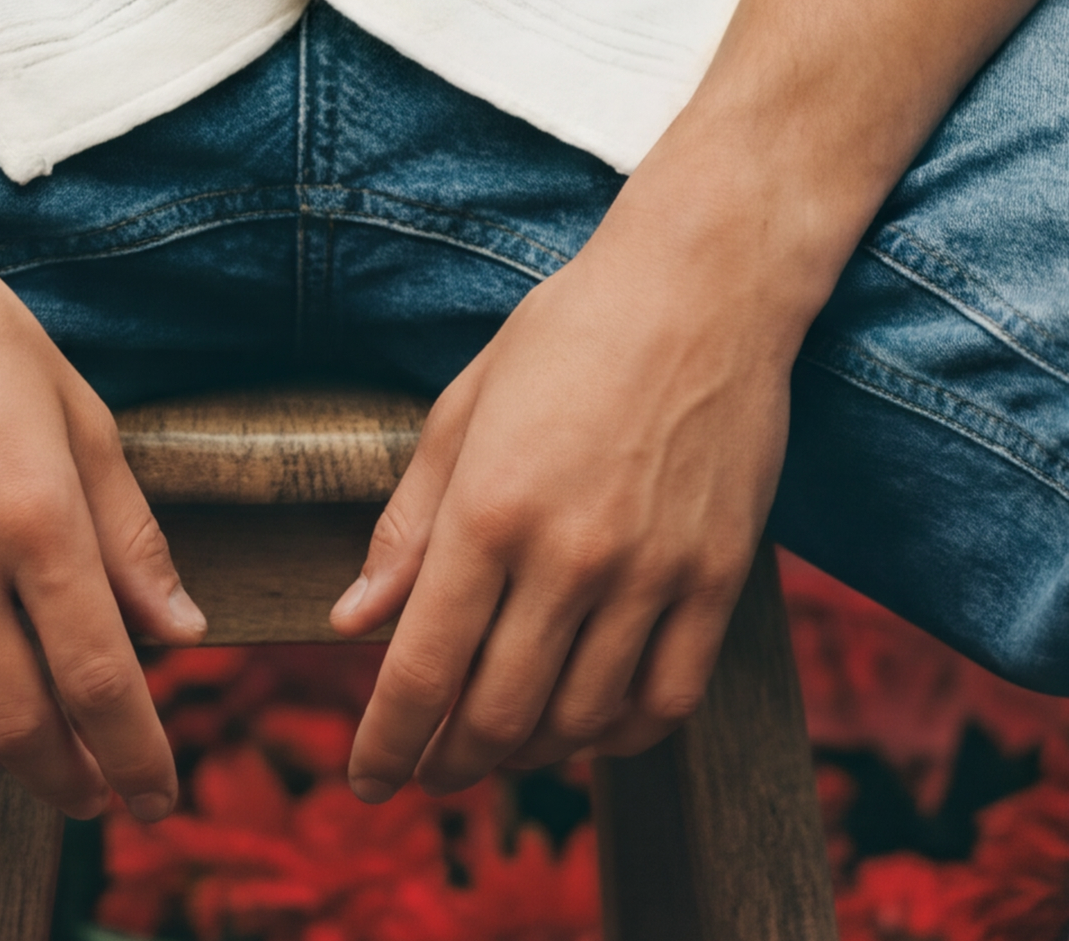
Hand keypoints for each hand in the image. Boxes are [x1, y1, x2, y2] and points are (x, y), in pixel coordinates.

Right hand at [0, 181, 204, 819]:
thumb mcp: (79, 414)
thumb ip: (130, 534)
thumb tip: (180, 631)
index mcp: (35, 510)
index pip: (99, 678)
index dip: (137, 756)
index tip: (159, 798)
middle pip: (18, 724)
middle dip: (67, 776)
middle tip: (91, 789)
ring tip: (20, 749)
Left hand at [329, 198, 796, 795]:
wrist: (704, 285)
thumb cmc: (570, 332)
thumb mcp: (465, 407)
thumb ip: (409, 524)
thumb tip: (350, 622)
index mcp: (490, 507)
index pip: (421, 670)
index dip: (386, 744)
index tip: (367, 782)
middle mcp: (570, 554)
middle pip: (497, 714)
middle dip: (450, 761)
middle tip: (430, 770)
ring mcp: (652, 572)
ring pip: (580, 720)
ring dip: (530, 753)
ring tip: (501, 745)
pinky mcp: (719, 578)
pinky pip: (667, 700)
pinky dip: (621, 735)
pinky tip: (590, 725)